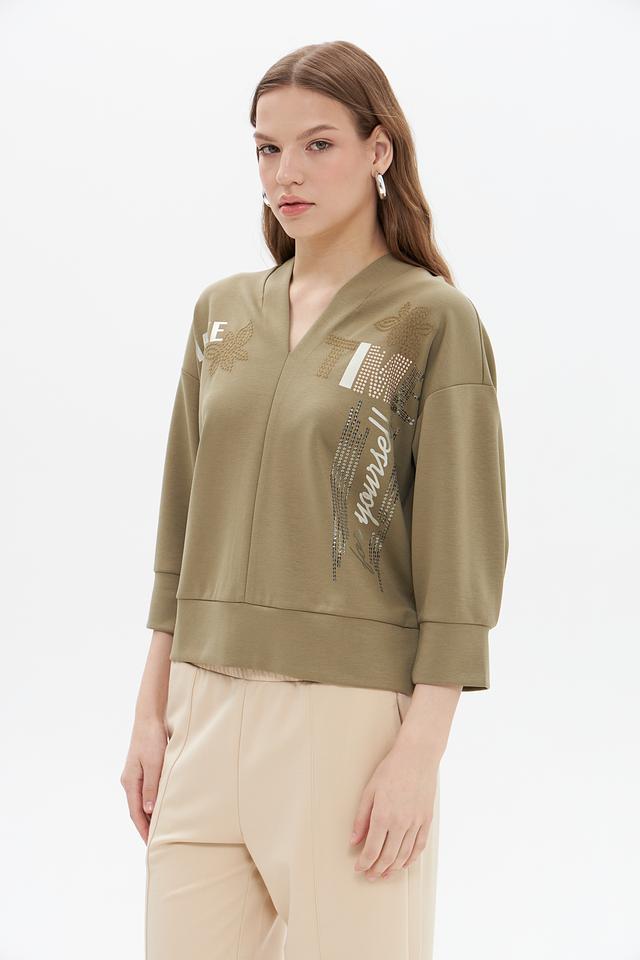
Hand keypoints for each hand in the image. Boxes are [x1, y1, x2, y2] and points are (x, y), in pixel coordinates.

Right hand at [120, 717, 167, 843]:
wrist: (149, 718)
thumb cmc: (152, 739)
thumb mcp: (153, 764)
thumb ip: (151, 787)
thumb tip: (149, 811)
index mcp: (130, 781)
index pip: (135, 812)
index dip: (143, 829)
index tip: (150, 844)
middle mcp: (129, 780)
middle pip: (136, 809)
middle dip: (145, 826)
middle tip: (155, 842)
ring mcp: (134, 774)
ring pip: (141, 801)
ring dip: (148, 815)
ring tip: (159, 829)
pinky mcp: (141, 768)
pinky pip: (145, 791)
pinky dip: (151, 802)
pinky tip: (159, 806)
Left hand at [350, 739, 438, 880]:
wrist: (417, 757)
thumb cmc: (391, 770)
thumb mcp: (369, 790)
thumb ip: (361, 818)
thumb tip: (353, 840)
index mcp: (383, 816)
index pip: (372, 850)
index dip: (364, 863)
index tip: (358, 868)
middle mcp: (400, 823)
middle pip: (388, 857)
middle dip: (376, 870)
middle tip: (369, 876)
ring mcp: (416, 823)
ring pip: (404, 856)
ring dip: (393, 869)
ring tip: (384, 874)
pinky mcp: (426, 821)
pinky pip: (419, 847)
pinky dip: (411, 859)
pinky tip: (403, 864)